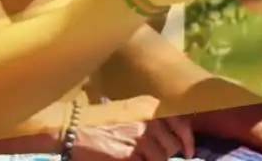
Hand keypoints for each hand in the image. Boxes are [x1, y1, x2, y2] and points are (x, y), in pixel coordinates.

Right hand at [74, 96, 194, 160]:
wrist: (72, 128)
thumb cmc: (98, 120)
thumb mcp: (128, 111)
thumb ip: (150, 121)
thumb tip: (170, 138)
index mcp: (149, 106)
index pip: (181, 124)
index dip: (187, 141)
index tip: (188, 152)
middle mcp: (148, 120)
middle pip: (171, 147)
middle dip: (163, 155)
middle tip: (149, 156)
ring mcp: (139, 139)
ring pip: (159, 160)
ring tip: (135, 157)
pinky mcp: (129, 156)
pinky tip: (128, 159)